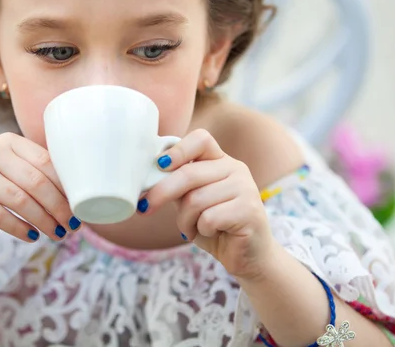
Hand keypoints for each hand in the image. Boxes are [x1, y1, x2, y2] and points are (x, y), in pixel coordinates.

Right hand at [0, 132, 78, 241]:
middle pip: (36, 182)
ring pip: (20, 201)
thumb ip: (32, 169)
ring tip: (58, 234)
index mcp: (10, 141)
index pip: (47, 161)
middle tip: (73, 226)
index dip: (66, 186)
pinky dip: (20, 228)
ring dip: (43, 221)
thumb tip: (76, 193)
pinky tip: (32, 237)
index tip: (81, 205)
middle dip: (59, 207)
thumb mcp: (5, 164)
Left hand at [140, 129, 274, 279]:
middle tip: (145, 208)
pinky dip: (201, 230)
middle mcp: (236, 169)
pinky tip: (210, 233)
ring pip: (195, 199)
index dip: (177, 151)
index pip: (200, 139)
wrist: (248, 255)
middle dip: (161, 192)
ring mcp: (246, 188)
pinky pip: (209, 218)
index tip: (159, 166)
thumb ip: (178, 185)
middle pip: (189, 173)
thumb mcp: (192, 200)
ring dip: (184, 220)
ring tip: (191, 229)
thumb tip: (147, 177)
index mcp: (221, 160)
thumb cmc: (215, 226)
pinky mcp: (249, 211)